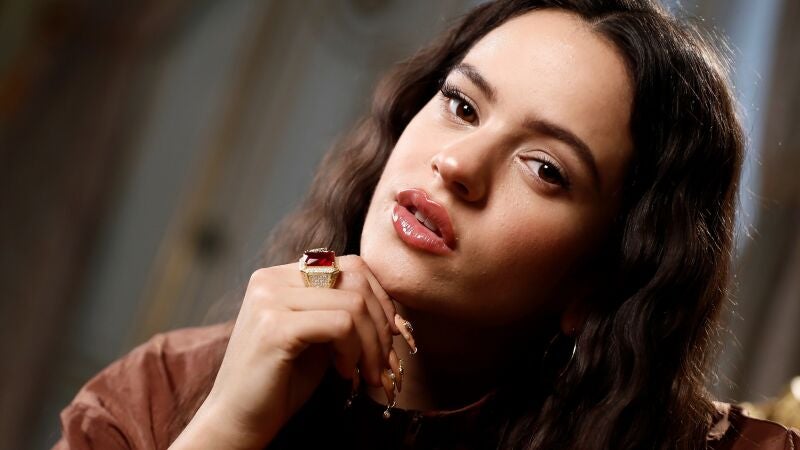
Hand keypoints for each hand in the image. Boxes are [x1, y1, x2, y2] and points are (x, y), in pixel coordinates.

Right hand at [171, 255, 404, 449]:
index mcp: (280, 275)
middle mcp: (270, 279)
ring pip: (354, 303)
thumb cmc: (279, 382)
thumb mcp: (316, 335)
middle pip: (356, 278)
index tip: (389, 335)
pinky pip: (341, 324)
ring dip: (372, 343)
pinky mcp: (275, 327)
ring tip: (366, 371)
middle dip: (382, 322)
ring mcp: (270, 300)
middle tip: (383, 360)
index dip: (380, 298)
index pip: (350, 265)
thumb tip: (392, 311)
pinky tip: (345, 372)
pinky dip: (354, 350)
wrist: (236, 421)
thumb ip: (341, 311)